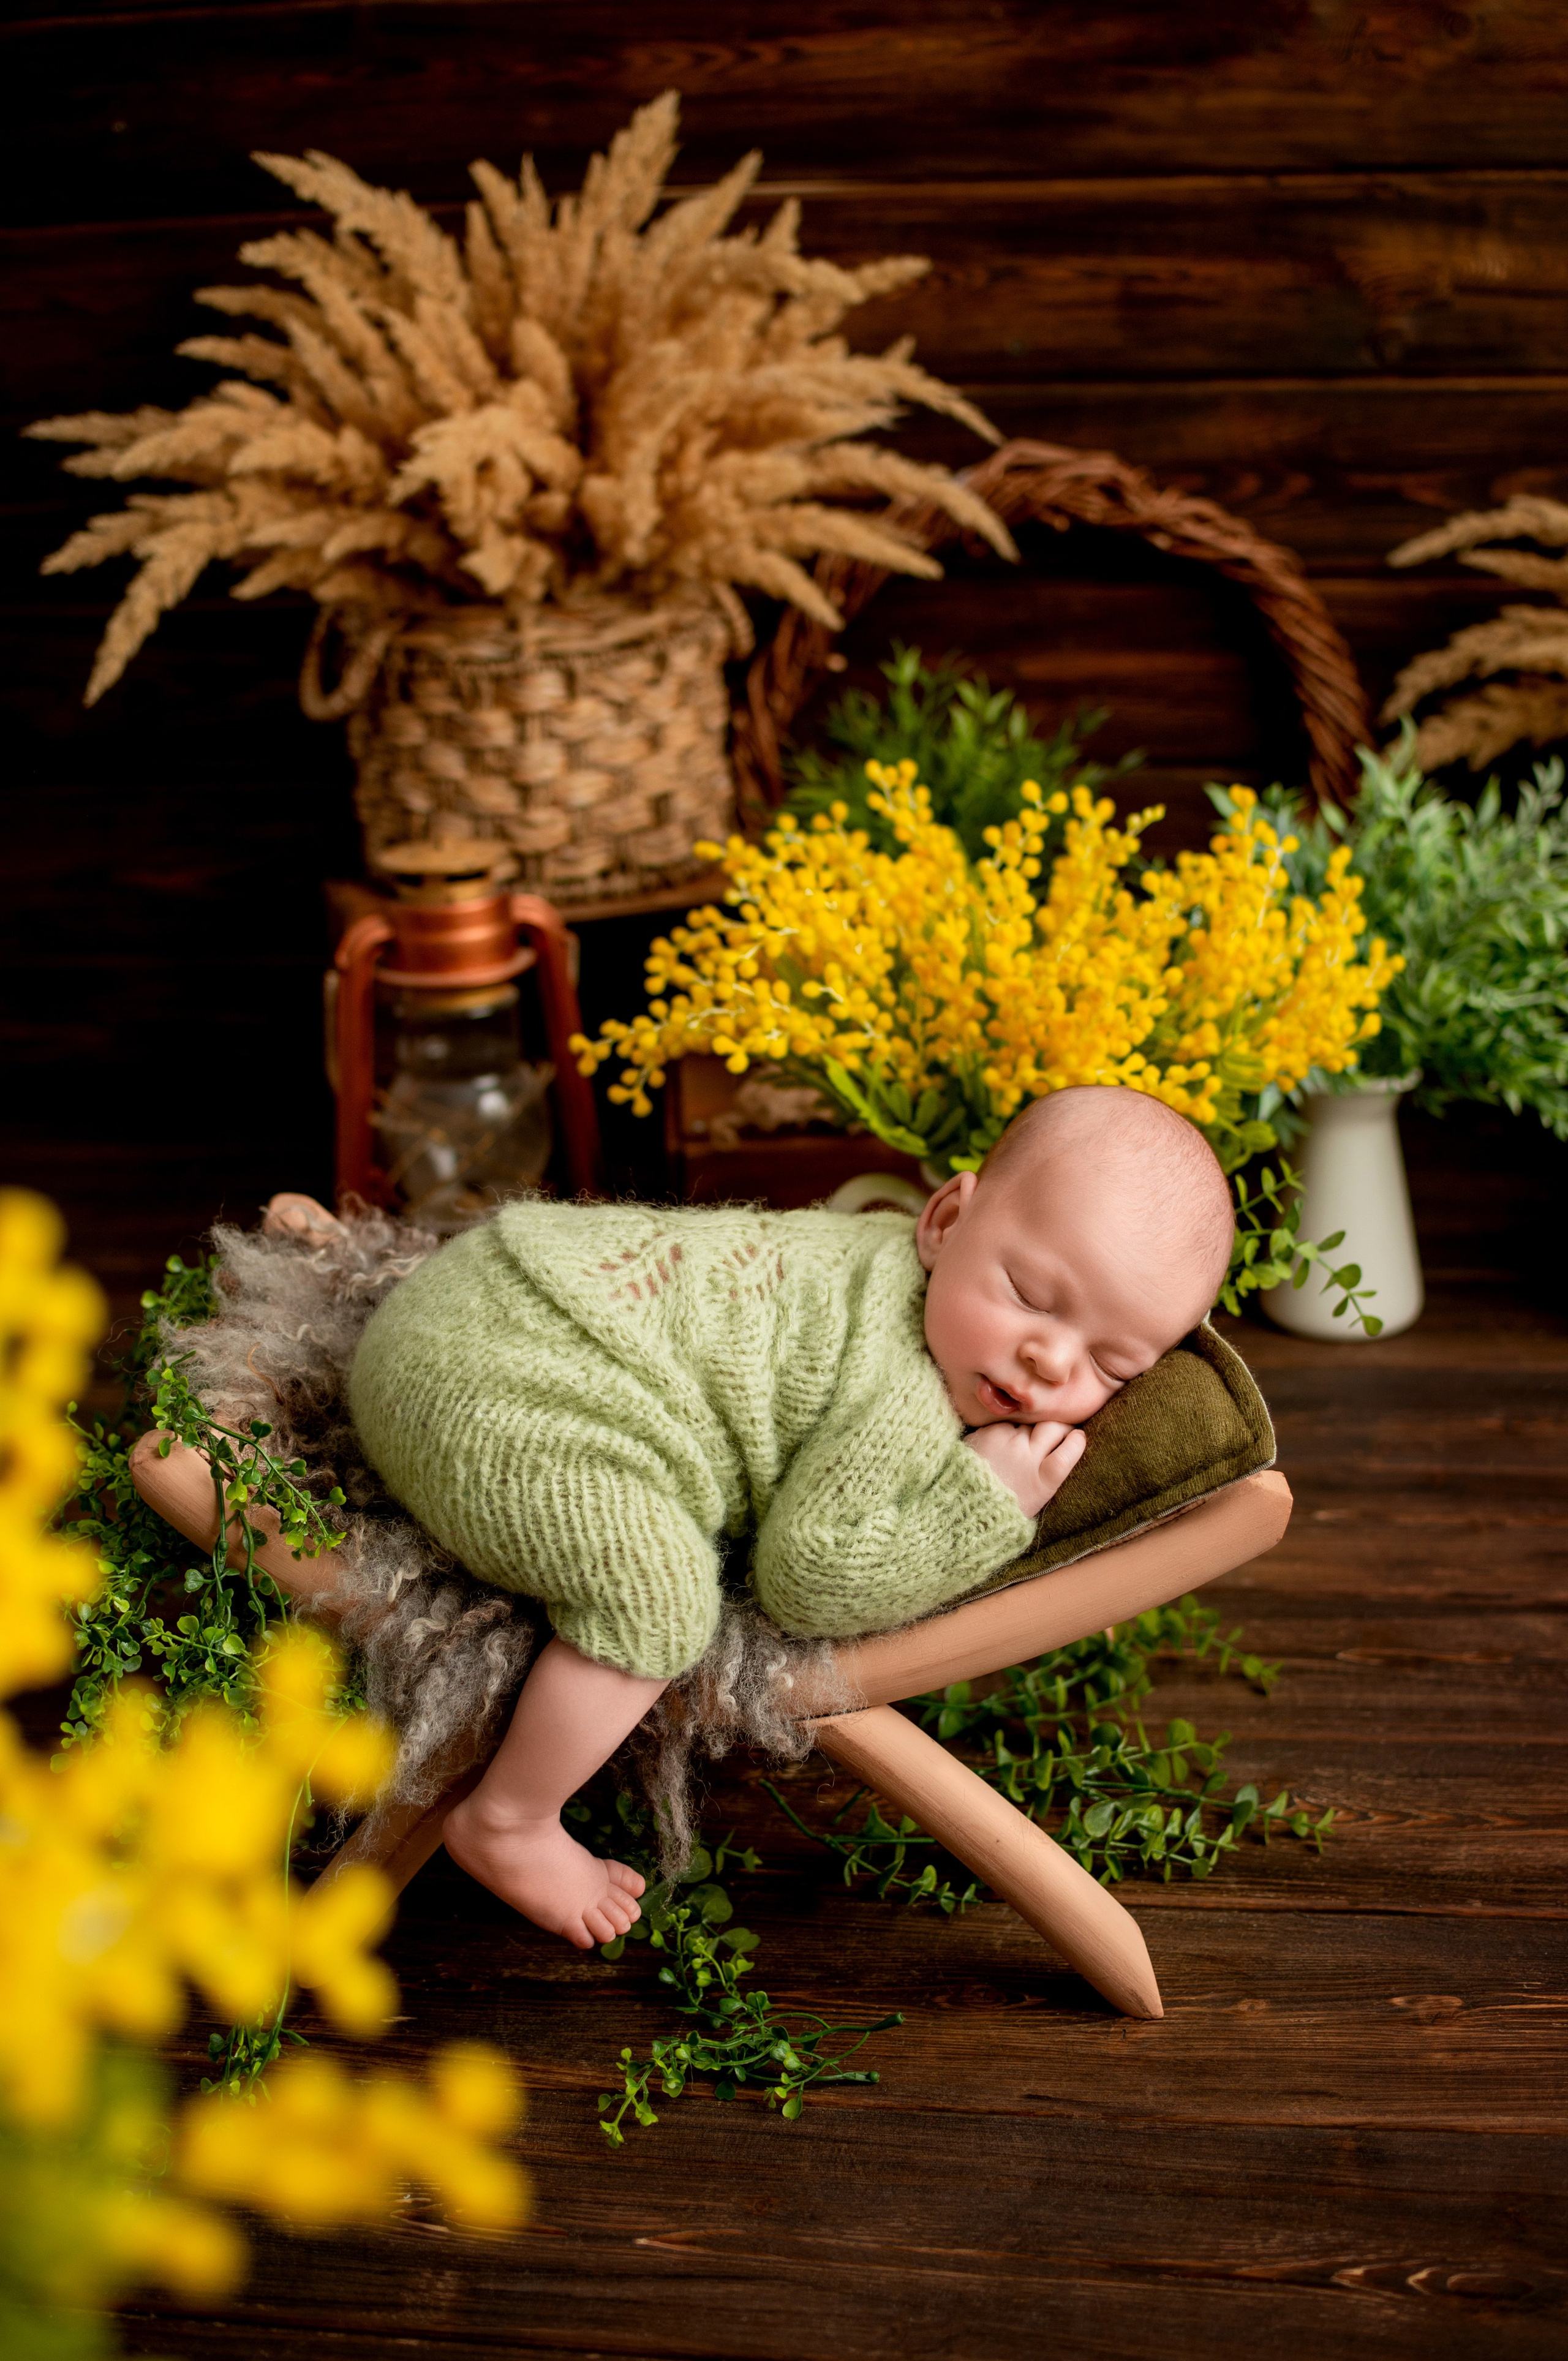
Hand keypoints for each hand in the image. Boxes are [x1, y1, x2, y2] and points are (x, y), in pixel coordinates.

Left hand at [966, 1418, 1085, 1517]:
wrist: (963, 1507)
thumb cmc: (1002, 1506)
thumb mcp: (1034, 1499)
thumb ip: (1048, 1473)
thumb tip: (1064, 1446)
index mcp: (1043, 1481)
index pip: (1069, 1451)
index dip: (1076, 1441)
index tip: (1078, 1437)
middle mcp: (1028, 1458)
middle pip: (1054, 1427)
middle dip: (1059, 1426)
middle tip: (1056, 1431)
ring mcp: (1008, 1443)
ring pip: (1029, 1424)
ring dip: (1029, 1431)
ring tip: (1017, 1449)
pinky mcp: (991, 1433)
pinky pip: (1007, 1425)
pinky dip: (1007, 1432)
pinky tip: (998, 1448)